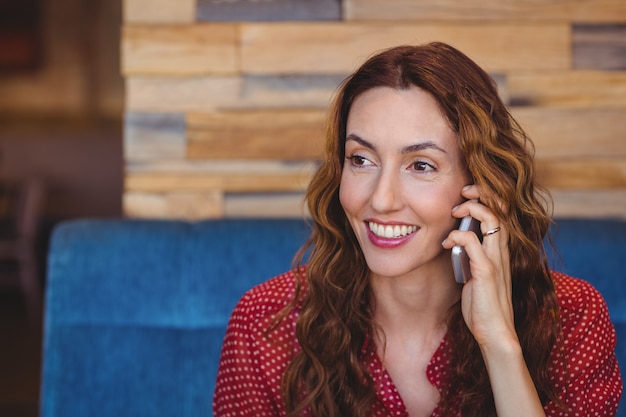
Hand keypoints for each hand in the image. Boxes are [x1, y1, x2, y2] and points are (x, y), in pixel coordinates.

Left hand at [442, 184, 518, 351]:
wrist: (494, 332)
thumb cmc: (482, 305)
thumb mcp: (475, 273)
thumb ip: (469, 256)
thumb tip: (453, 241)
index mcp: (500, 250)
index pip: (502, 214)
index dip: (488, 198)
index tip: (468, 194)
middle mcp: (502, 252)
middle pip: (501, 210)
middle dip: (483, 194)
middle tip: (463, 192)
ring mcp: (496, 260)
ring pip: (493, 220)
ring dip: (472, 209)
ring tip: (455, 210)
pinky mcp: (487, 271)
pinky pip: (473, 243)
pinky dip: (458, 236)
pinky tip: (446, 242)